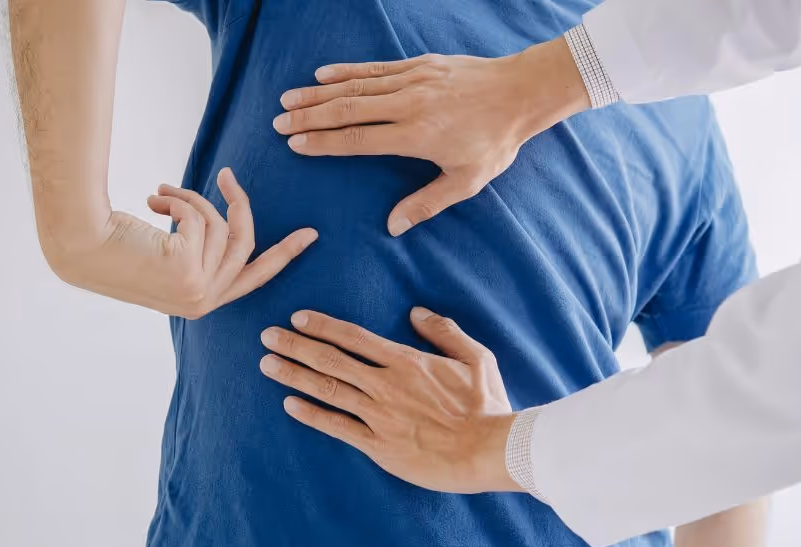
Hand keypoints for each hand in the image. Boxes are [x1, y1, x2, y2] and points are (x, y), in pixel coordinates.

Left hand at [43, 167, 316, 318]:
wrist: (78, 245)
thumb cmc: (112, 247)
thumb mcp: (164, 255)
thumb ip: (196, 250)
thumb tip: (223, 220)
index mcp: (200, 303)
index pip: (254, 277)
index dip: (285, 253)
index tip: (310, 235)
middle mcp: (203, 302)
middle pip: (246, 245)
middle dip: (241, 206)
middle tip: (229, 175)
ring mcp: (197, 290)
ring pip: (220, 226)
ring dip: (191, 199)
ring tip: (159, 193)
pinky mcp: (187, 271)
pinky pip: (201, 219)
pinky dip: (178, 201)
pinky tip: (152, 201)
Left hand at [258, 307, 521, 493]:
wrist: (489, 450)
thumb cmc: (486, 405)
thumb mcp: (476, 358)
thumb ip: (445, 332)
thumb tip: (417, 313)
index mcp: (406, 361)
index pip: (354, 337)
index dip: (322, 326)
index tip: (298, 318)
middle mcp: (385, 385)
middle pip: (331, 360)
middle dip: (295, 346)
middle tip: (267, 336)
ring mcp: (379, 416)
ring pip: (327, 390)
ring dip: (294, 375)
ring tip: (267, 364)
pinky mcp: (379, 446)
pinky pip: (337, 427)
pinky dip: (311, 415)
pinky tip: (289, 405)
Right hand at [272, 37, 589, 235]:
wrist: (521, 93)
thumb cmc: (495, 142)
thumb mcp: (467, 181)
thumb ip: (427, 203)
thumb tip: (392, 227)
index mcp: (417, 135)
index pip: (359, 140)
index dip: (324, 143)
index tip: (295, 144)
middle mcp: (409, 104)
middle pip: (348, 110)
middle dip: (310, 116)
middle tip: (278, 123)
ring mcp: (413, 81)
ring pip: (356, 87)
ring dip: (319, 93)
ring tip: (288, 100)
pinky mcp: (419, 65)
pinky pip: (375, 68)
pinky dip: (347, 71)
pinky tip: (323, 75)